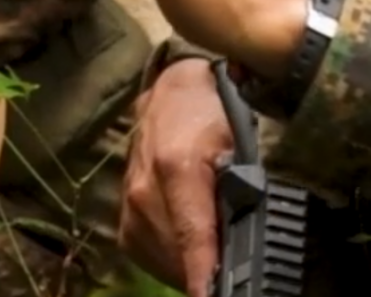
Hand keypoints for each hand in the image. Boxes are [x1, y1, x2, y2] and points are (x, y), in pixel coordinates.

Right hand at [121, 59, 234, 295]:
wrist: (174, 93)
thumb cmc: (214, 115)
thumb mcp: (240, 144)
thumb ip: (243, 185)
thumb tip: (247, 232)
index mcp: (176, 168)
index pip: (192, 235)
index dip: (202, 271)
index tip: (209, 293)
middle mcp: (143, 190)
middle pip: (179, 256)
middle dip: (206, 270)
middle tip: (232, 269)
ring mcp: (128, 205)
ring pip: (162, 260)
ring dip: (188, 268)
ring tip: (212, 262)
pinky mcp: (123, 218)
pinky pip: (147, 255)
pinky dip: (171, 261)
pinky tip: (188, 253)